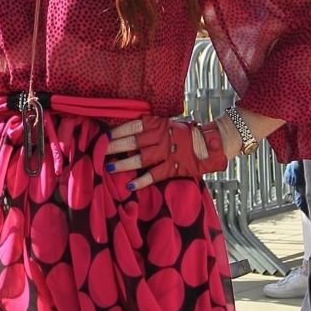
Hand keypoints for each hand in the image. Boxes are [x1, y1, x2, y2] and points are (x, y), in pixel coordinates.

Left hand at [106, 116, 228, 192]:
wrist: (211, 144)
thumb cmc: (185, 134)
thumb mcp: (168, 124)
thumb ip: (150, 128)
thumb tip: (127, 133)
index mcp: (158, 124)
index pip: (133, 126)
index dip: (117, 131)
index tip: (104, 136)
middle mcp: (161, 138)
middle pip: (132, 142)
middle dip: (114, 147)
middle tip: (99, 151)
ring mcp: (167, 153)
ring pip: (140, 158)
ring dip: (123, 164)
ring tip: (109, 167)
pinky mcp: (173, 168)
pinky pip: (154, 175)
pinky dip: (141, 181)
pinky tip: (129, 185)